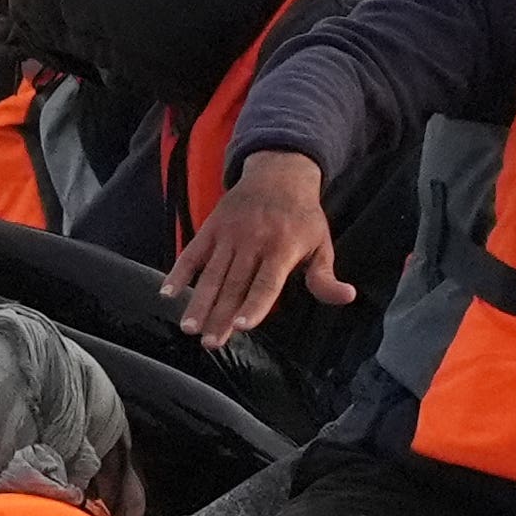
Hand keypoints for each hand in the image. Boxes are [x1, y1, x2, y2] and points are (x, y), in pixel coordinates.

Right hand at [163, 154, 348, 341]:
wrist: (278, 172)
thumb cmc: (303, 217)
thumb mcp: (322, 244)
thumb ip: (325, 277)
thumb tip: (347, 297)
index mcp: (282, 249)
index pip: (267, 283)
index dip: (255, 305)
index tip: (242, 326)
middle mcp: (253, 242)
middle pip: (235, 284)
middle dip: (221, 315)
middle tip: (210, 342)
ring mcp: (229, 235)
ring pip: (212, 274)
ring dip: (199, 302)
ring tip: (189, 328)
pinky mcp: (211, 228)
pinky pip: (192, 252)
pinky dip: (179, 272)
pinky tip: (167, 293)